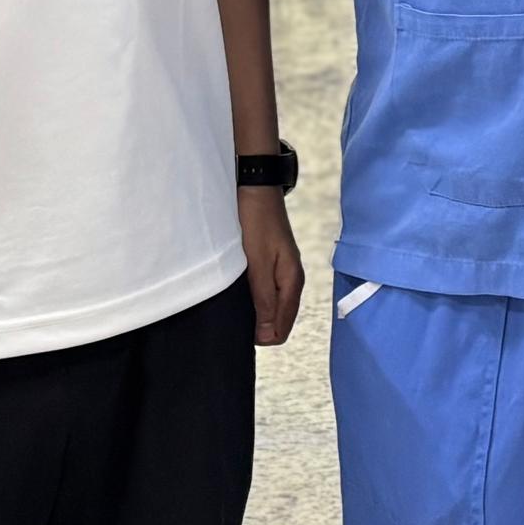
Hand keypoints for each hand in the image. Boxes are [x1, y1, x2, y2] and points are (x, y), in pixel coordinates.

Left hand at [242, 188, 305, 346]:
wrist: (255, 188)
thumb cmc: (256, 222)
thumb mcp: (258, 263)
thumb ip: (264, 298)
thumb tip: (268, 335)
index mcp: (292, 282)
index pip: (281, 329)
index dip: (261, 336)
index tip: (238, 328)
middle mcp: (290, 280)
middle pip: (276, 321)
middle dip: (257, 326)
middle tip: (231, 315)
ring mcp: (280, 272)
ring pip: (269, 307)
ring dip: (253, 311)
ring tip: (231, 302)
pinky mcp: (269, 263)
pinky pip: (263, 292)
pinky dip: (251, 297)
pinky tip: (236, 291)